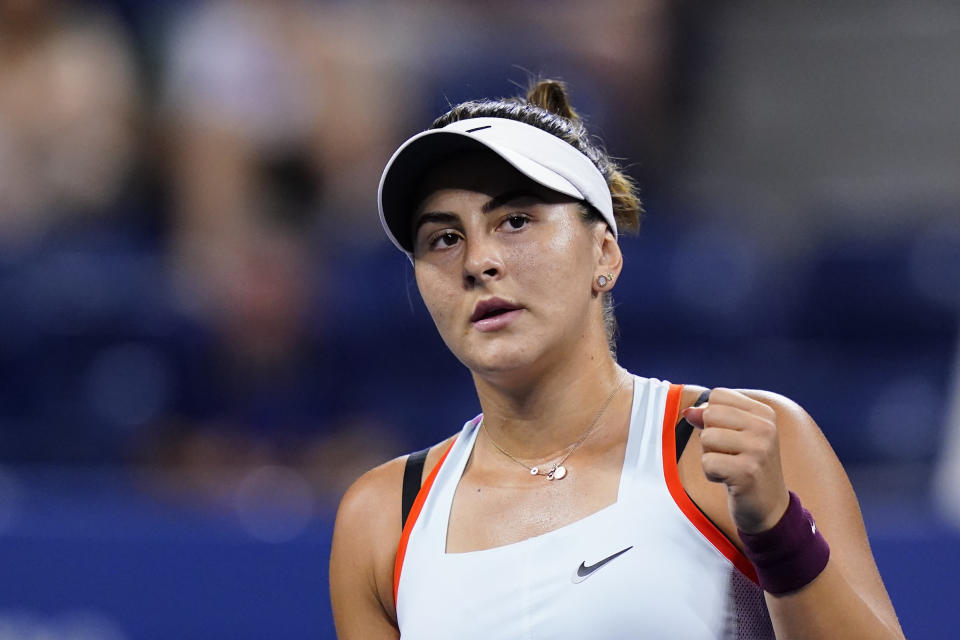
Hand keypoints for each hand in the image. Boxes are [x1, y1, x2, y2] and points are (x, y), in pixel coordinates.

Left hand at [681, 388, 790, 533]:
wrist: (769, 507)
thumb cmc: (747, 466)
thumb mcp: (734, 435)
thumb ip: (711, 418)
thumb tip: (688, 411)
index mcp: (764, 413)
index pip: (718, 395)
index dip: (711, 416)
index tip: (729, 435)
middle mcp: (765, 428)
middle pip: (710, 413)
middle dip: (709, 436)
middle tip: (728, 454)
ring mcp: (759, 449)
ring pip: (707, 438)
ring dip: (710, 456)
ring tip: (729, 467)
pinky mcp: (747, 472)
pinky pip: (707, 462)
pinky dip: (711, 474)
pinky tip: (729, 479)